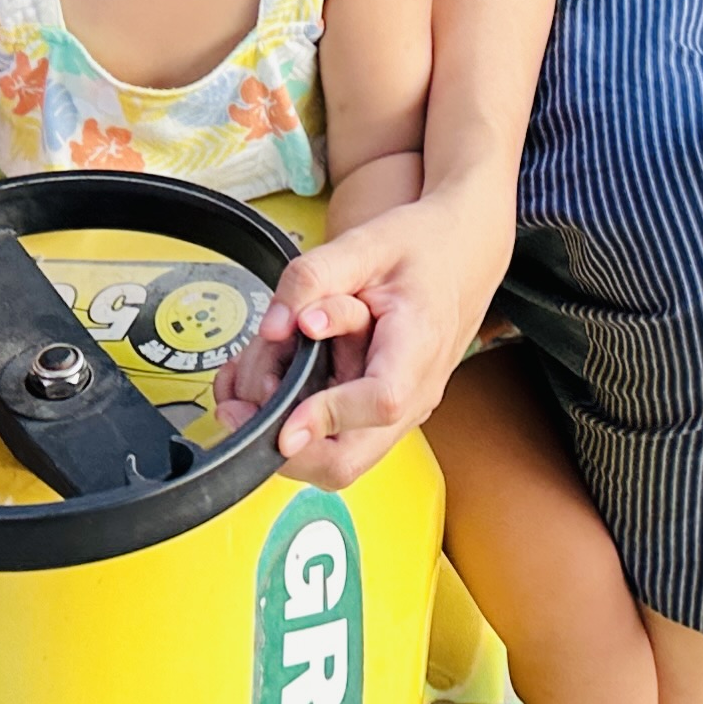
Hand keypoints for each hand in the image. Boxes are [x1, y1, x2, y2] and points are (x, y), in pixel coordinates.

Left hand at [224, 187, 513, 488]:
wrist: (461, 256)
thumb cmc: (422, 248)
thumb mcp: (365, 243)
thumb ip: (312, 278)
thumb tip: (274, 326)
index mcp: (418, 345)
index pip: (379, 402)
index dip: (326, 417)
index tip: (281, 422)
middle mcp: (413, 392)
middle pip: (349, 459)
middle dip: (285, 446)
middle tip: (241, 407)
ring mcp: (398, 409)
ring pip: (332, 457)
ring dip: (281, 431)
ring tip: (252, 377)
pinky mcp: (378, 411)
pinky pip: (333, 437)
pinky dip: (293, 420)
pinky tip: (268, 378)